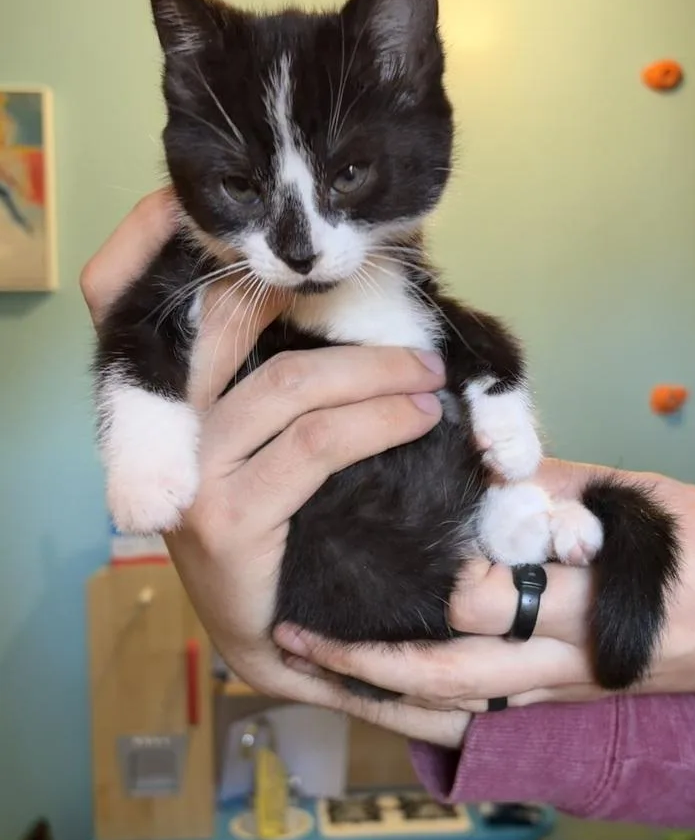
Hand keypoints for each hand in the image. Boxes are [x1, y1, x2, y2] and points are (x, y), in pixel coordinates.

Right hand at [81, 189, 471, 748]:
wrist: (272, 634)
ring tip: (429, 369)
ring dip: (375, 367)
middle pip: (220, 319)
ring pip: (290, 382)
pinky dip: (379, 419)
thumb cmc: (280, 520)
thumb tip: (332, 284)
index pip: (120, 294)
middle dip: (305, 290)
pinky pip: (315, 443)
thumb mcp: (264, 436)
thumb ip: (271, 365)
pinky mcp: (223, 515)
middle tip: (395, 296)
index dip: (150, 235)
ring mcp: (186, 471)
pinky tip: (420, 415)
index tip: (215, 206)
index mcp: (160, 393)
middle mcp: (160, 424)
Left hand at [275, 459, 694, 707]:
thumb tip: (477, 462)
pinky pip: (480, 720)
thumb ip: (551, 487)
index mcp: (582, 601)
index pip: (485, 602)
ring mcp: (560, 692)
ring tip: (316, 674)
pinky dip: (422, 713)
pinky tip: (377, 697)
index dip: (428, 584)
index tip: (372, 551)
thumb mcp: (636, 505)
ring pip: (456, 710)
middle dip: (368, 662)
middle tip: (299, 639)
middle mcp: (562, 660)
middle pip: (450, 674)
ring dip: (380, 697)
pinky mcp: (561, 704)